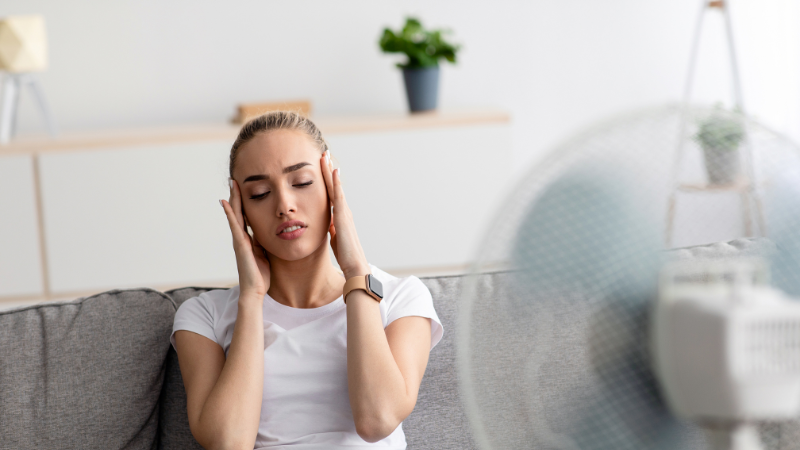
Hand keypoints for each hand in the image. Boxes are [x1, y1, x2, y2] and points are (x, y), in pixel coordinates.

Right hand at [220, 179, 270, 298]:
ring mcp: (239, 240)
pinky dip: (229, 213)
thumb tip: (269, 232)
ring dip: (232, 199)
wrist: (256, 290)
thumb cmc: (261, 274)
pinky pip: (234, 226)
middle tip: (234, 178)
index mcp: (248, 239)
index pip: (246, 216)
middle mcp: (241, 237)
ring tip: (231, 184)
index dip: (244, 202)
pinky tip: (225, 202)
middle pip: (238, 212)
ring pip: (235, 215)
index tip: (244, 186)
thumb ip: (263, 242)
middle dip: (236, 195)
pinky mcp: (240, 245)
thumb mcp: (265, 253)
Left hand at [321, 151, 369, 278]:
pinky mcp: (343, 215)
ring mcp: (344, 211)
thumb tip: (328, 225)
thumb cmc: (345, 255)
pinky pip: (338, 195)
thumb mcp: (335, 238)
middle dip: (328, 169)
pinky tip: (333, 170)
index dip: (326, 180)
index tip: (321, 167)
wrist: (355, 264)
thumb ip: (332, 229)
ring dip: (330, 170)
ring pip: (335, 186)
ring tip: (325, 156)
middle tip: (324, 154)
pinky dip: (336, 182)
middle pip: (333, 185)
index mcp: (340, 215)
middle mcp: (343, 210)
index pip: (330, 193)